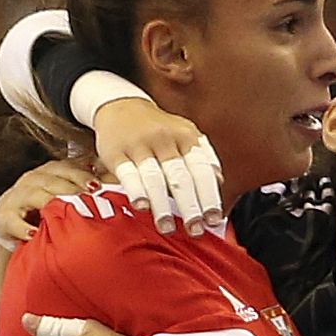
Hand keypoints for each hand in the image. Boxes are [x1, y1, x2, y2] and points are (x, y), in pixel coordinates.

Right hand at [0, 158, 94, 255]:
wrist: (11, 223)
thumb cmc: (45, 208)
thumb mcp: (65, 194)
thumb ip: (87, 187)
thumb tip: (116, 180)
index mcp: (49, 172)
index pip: (66, 168)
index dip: (81, 174)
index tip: (97, 185)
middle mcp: (32, 180)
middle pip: (52, 179)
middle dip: (70, 187)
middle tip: (87, 197)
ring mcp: (17, 197)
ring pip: (33, 195)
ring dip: (49, 202)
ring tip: (64, 211)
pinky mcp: (5, 217)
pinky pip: (13, 221)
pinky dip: (23, 228)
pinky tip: (34, 234)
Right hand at [91, 94, 224, 234]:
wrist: (120, 104)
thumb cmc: (159, 128)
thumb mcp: (185, 133)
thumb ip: (204, 157)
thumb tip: (220, 181)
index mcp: (185, 136)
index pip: (201, 170)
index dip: (209, 196)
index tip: (214, 219)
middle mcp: (164, 139)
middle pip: (180, 178)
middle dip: (190, 207)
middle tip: (195, 230)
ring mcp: (139, 145)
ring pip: (154, 179)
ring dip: (162, 207)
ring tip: (168, 228)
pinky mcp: (116, 152)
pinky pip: (127, 174)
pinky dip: (136, 191)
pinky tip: (142, 207)